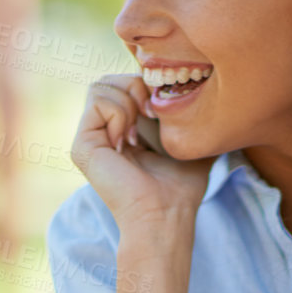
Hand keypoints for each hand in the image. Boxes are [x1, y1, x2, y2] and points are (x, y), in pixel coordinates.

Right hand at [69, 74, 215, 224]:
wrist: (165, 214)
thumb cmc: (181, 187)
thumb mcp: (191, 141)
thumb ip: (192, 117)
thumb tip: (208, 95)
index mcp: (122, 131)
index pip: (125, 84)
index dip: (147, 85)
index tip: (163, 111)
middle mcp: (102, 133)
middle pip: (110, 79)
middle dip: (136, 86)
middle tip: (152, 115)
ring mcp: (89, 139)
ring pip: (100, 85)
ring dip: (128, 99)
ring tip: (139, 132)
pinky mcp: (82, 145)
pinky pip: (97, 100)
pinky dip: (120, 112)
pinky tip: (128, 140)